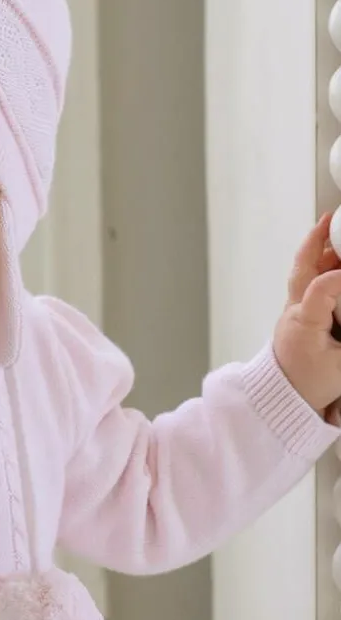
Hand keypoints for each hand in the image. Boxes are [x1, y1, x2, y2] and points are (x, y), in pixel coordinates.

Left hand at [274, 213, 340, 415]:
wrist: (284, 398)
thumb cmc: (309, 383)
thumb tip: (339, 289)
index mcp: (305, 322)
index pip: (320, 286)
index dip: (338, 276)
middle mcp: (295, 312)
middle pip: (303, 270)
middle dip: (316, 243)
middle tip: (331, 221)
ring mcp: (294, 312)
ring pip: (303, 275)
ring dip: (319, 253)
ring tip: (333, 233)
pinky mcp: (298, 316)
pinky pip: (307, 285)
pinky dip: (319, 269)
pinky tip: (332, 262)